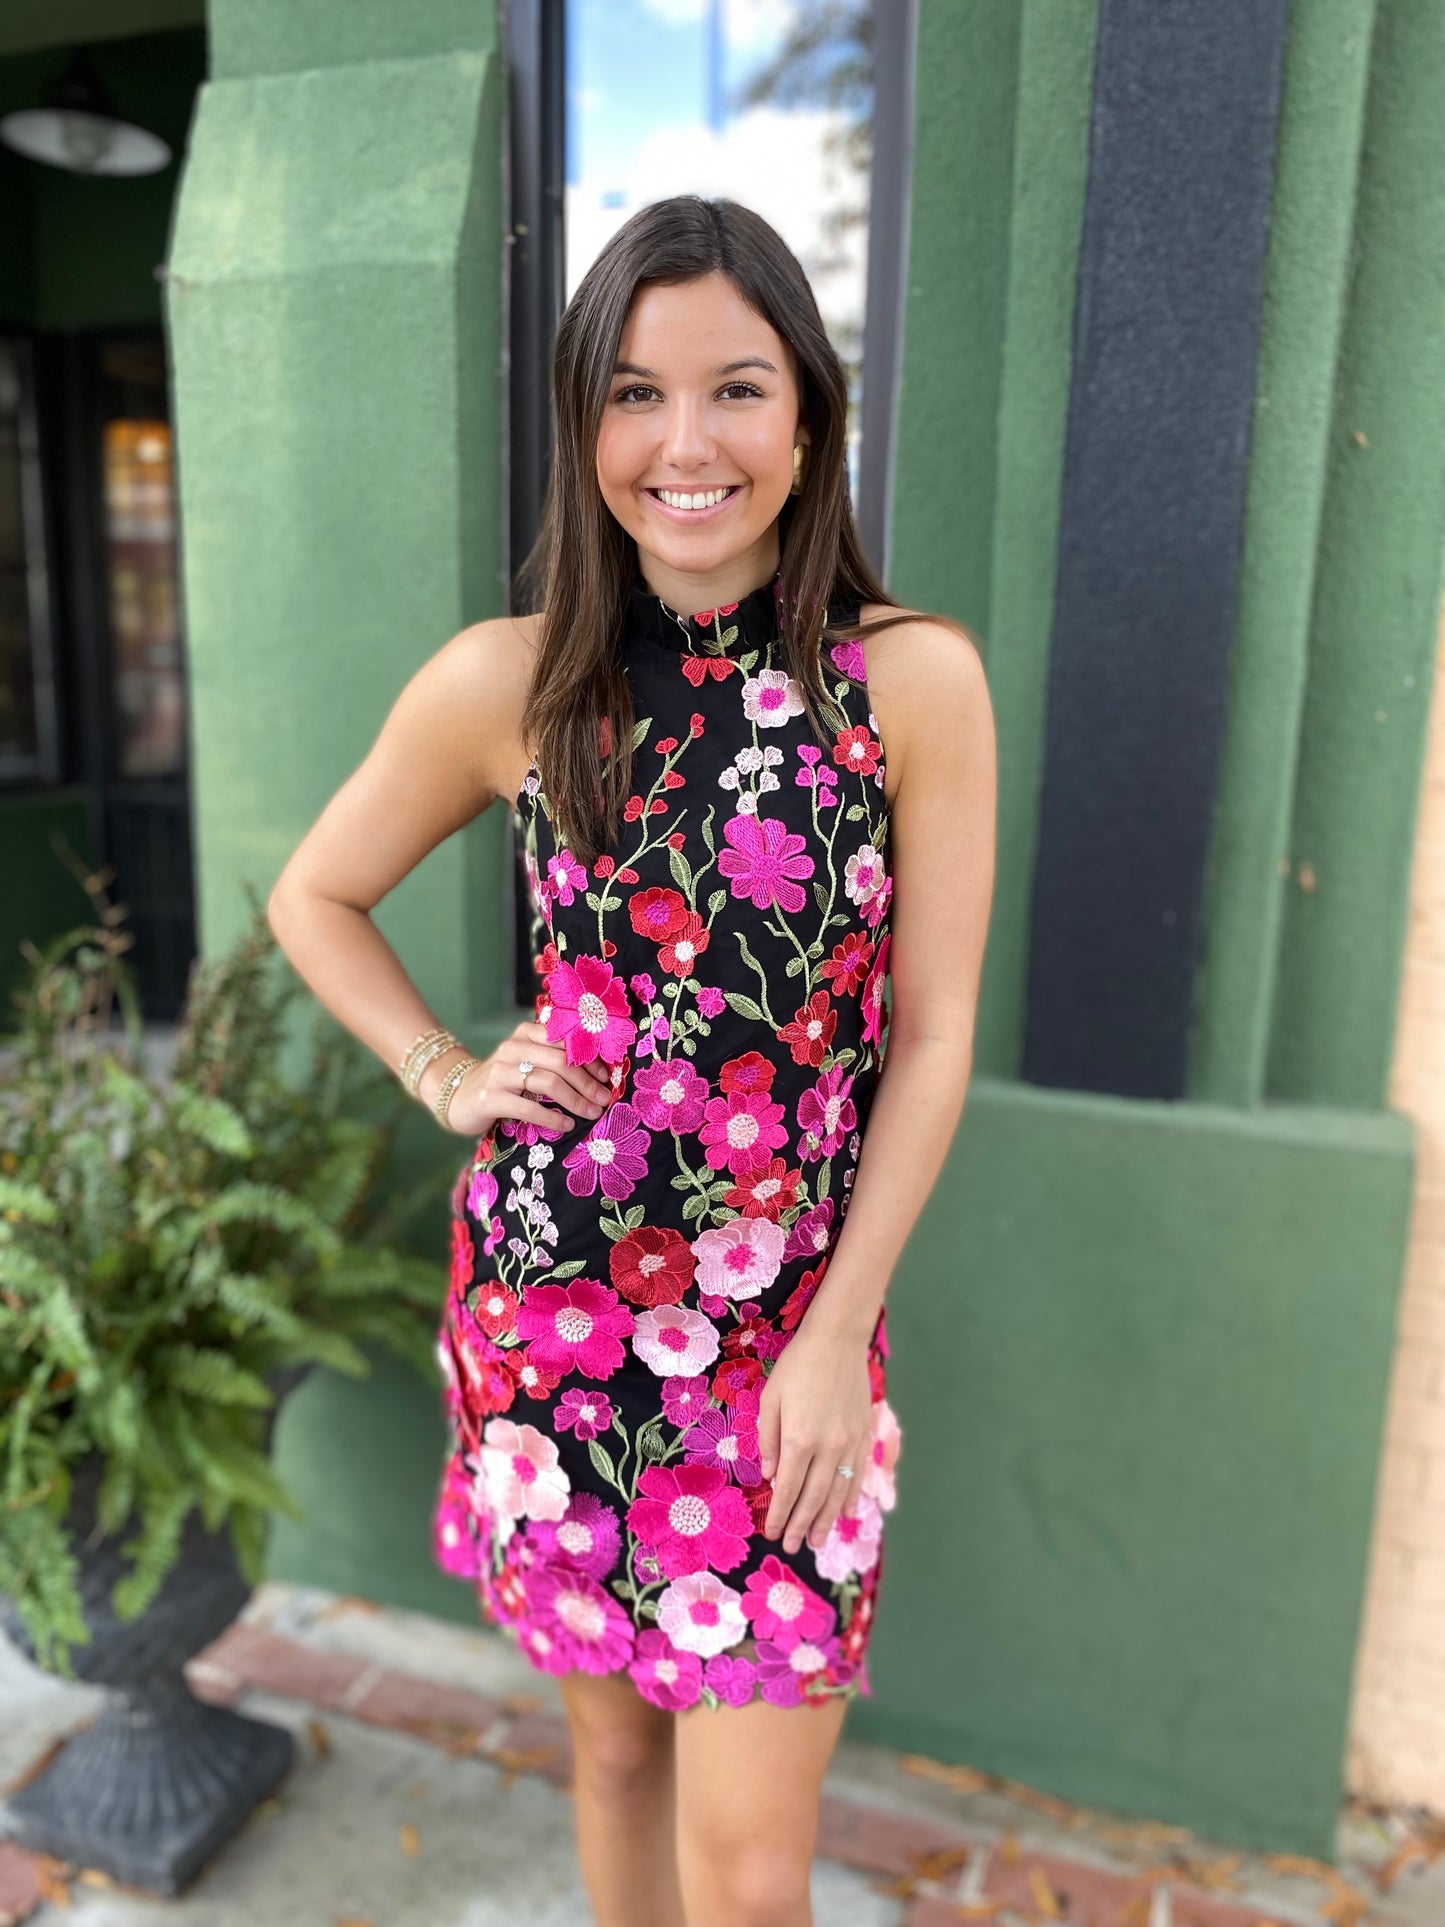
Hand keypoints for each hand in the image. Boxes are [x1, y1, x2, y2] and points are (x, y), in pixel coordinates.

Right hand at [424, 1020, 612, 1137]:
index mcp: (524, 1034)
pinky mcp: (491, 1097)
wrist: (458, 1096)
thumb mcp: (525, 1060)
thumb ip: (552, 1058)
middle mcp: (512, 1048)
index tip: (606, 1076)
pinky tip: (566, 1125)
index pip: (564, 1040)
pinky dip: (553, 1117)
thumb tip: (597, 1071)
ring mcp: (499, 1072)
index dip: (590, 1059)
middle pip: (561, 1061)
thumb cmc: (502, 1081)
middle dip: (588, 1082)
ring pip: (548, 1082)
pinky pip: (529, 1107)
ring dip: (576, 1100)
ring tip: (592, 1112)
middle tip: (604, 1099)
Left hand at [756, 1323, 873, 1556]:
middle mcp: (827, 1447)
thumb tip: (769, 1475)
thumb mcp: (771, 1398)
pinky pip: (857, 1475)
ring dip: (825, 1520)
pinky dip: (850, 1498)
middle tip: (793, 1546)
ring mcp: (850, 1444)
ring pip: (837, 1492)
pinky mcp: (864, 1436)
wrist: (837, 1341)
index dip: (779, 1514)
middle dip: (800, 1525)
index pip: (787, 1488)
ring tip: (816, 1541)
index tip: (773, 1533)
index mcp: (799, 1439)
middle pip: (813, 1497)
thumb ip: (768, 1439)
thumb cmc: (797, 1366)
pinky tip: (844, 1514)